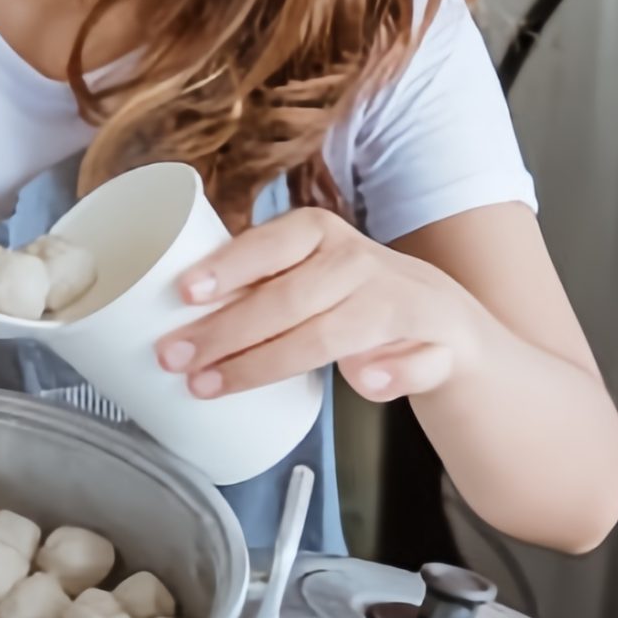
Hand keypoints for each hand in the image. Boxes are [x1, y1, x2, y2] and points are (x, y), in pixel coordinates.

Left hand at [154, 208, 491, 402]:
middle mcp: (355, 262)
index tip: (184, 292)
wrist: (441, 321)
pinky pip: (409, 365)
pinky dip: (387, 375)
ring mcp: (397, 302)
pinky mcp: (434, 346)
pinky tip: (365, 382)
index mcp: (317, 233)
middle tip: (175, 359)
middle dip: (225, 335)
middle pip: (284, 300)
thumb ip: (251, 285)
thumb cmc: (344, 296)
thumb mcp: (299, 274)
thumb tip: (179, 313)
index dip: (227, 267)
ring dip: (267, 364)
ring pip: (328, 336)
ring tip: (213, 385)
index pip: (268, 244)